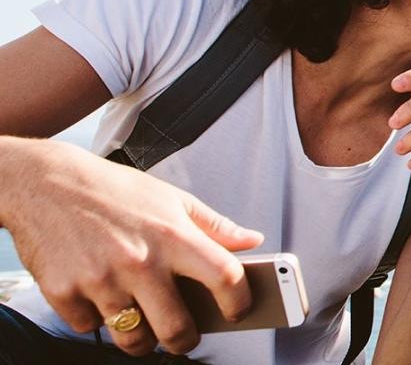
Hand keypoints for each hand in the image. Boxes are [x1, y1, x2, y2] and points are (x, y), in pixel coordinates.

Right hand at [1, 140, 261, 356]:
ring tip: (143, 321)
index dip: (240, 302)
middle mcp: (139, 261)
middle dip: (186, 340)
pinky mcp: (64, 292)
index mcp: (173, 236)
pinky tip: (99, 297)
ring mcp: (100, 280)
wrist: (44, 182)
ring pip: (133, 339)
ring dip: (142, 338)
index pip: (225, 278)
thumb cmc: (113, 191)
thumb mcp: (171, 198)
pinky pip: (90, 328)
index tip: (238, 311)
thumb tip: (252, 241)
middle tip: (184, 334)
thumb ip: (214, 225)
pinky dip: (96, 320)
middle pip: (178, 329)